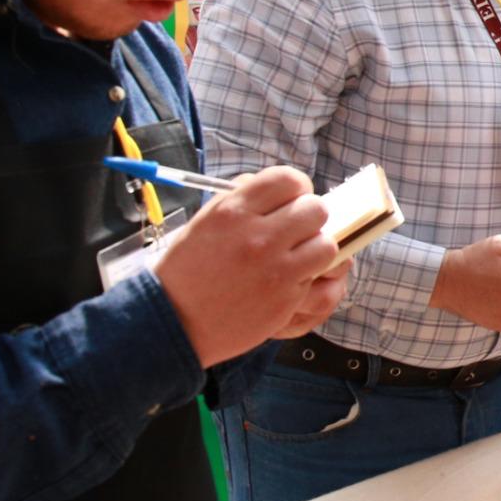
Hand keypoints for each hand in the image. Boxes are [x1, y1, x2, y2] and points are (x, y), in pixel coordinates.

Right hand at [155, 167, 343, 367]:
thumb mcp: (205, 222)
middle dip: (309, 216)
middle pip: (315, 209)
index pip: (288, 180)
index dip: (296, 188)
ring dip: (316, 247)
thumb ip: (242, 200)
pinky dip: (309, 276)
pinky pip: (317, 277)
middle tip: (297, 228)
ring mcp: (275, 269)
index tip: (292, 199)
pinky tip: (290, 278)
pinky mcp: (286, 298)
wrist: (173, 321)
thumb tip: (276, 188)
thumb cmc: (187, 271)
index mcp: (233, 211)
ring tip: (299, 254)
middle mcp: (257, 237)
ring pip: (327, 244)